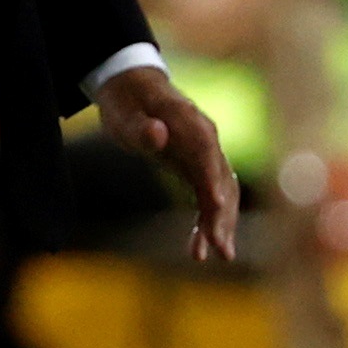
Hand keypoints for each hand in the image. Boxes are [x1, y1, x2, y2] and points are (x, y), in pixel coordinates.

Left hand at [94, 65, 239, 258]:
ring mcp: (205, 155)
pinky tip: (200, 248)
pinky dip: (207, 222)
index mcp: (189, 122)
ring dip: (220, 224)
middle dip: (222, 215)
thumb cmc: (128, 102)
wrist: (134, 91)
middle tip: (221, 250)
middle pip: (221, 179)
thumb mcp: (125, 114)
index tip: (215, 204)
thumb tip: (159, 135)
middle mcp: (206, 139)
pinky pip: (208, 198)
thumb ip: (142, 126)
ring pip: (221, 193)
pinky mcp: (198, 169)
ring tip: (214, 256)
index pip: (206, 151)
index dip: (212, 177)